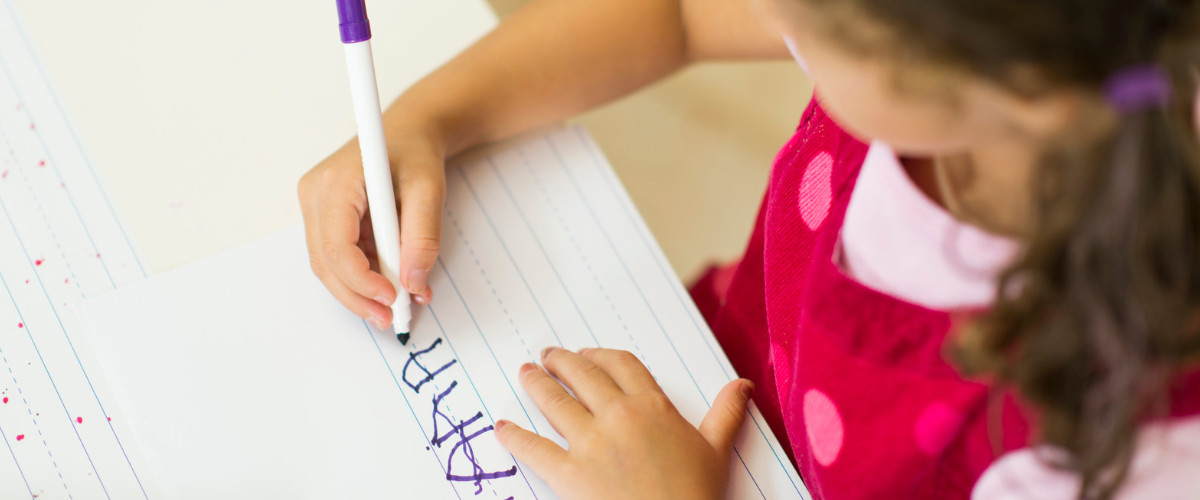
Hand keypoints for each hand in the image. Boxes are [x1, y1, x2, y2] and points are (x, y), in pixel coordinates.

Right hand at [298, 123, 445, 328]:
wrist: (411, 129)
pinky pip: (338, 255)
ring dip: (359, 290)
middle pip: (325, 261)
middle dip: (357, 295)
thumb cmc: (416, 151)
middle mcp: (316, 193)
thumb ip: (423, 236)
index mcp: (336, 181)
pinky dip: (362, 275)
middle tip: (390, 318)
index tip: (391, 297)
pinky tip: (389, 284)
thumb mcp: (430, 189)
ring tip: (394, 306)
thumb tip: (414, 282)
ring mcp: (316, 205)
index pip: (335, 245)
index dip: (360, 280)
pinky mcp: (326, 216)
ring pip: (329, 264)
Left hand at [495, 347, 753, 499]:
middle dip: (561, 362)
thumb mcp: (717, 452)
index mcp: (653, 407)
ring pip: (555, 402)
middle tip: (547, 356)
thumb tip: (741, 384)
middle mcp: (618, 416)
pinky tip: (502, 428)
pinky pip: (533, 449)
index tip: (589, 355)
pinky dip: (513, 436)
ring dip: (536, 385)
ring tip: (525, 374)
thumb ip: (725, 414)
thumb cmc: (696, 496)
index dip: (601, 356)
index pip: (622, 365)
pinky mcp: (568, 474)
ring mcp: (590, 444)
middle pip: (583, 375)